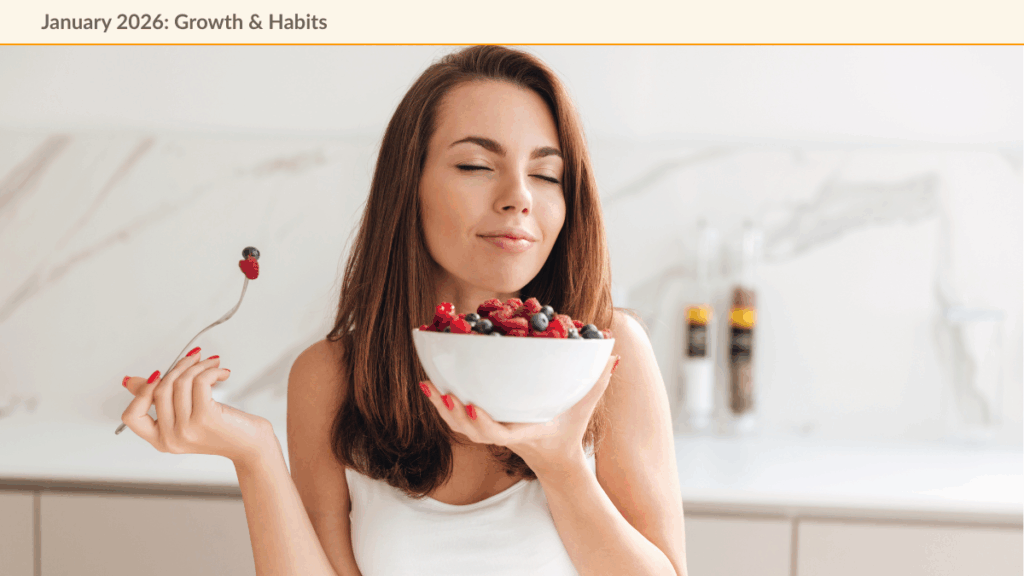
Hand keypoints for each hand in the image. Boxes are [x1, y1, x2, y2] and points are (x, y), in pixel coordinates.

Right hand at [120, 348, 275, 465]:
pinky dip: (211, 371)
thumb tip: (131, 381)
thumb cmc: (223, 431)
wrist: (250, 446)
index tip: (158, 374)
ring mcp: (186, 429)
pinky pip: (199, 382)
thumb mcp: (186, 418)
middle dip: (179, 367)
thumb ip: (160, 402)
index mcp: (161, 440)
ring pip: (180, 383)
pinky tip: (220, 372)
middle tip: (195, 358)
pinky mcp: (205, 417)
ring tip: (211, 363)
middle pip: (159, 390)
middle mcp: (170, 438)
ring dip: (198, 365)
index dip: (140, 392)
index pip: (131, 417)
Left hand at [419, 354, 620, 473]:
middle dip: (455, 414)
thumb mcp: (586, 408)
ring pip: (460, 427)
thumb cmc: (570, 431)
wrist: (556, 459)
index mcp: (524, 433)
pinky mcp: (484, 427)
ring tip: (429, 386)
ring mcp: (492, 433)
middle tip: (441, 393)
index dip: (483, 423)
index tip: (473, 407)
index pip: (499, 433)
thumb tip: (614, 357)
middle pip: (472, 431)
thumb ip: (599, 383)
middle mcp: (504, 435)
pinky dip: (443, 405)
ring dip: (442, 409)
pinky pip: (459, 420)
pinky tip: (432, 386)